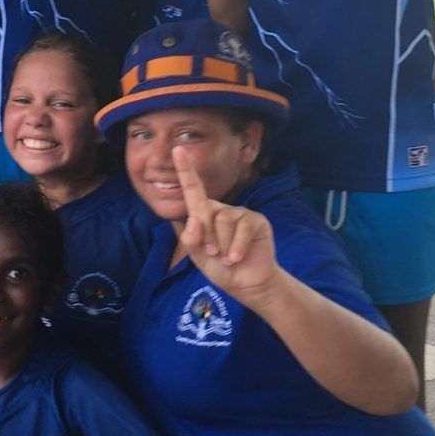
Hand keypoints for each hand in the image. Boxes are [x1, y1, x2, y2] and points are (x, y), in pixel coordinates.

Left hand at [174, 146, 279, 301]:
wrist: (247, 285)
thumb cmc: (221, 269)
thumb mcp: (198, 257)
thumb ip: (190, 239)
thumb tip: (194, 219)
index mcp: (204, 215)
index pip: (193, 190)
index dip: (185, 169)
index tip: (178, 150)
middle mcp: (221, 210)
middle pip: (205, 211)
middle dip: (206, 237)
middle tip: (213, 254)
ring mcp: (240, 213)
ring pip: (223, 220)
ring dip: (221, 244)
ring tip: (226, 258)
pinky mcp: (256, 221)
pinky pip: (242, 228)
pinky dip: (236, 247)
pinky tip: (236, 258)